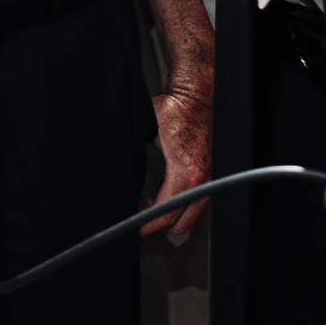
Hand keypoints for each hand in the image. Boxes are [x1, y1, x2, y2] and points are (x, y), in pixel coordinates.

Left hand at [146, 70, 214, 236]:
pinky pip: (195, 201)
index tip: (132, 227)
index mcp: (185, 174)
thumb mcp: (145, 134)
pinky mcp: (209, 174)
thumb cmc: (174, 110)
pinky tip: (163, 193)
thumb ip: (134, 156)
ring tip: (147, 204)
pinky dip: (179, 203)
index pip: (164, 214)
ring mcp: (208, 180)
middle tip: (137, 216)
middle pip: (180, 223)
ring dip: (169, 214)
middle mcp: (201, 181)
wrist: (196, 97)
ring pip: (190, 214)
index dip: (145, 225)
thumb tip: (116, 170)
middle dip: (157, 225)